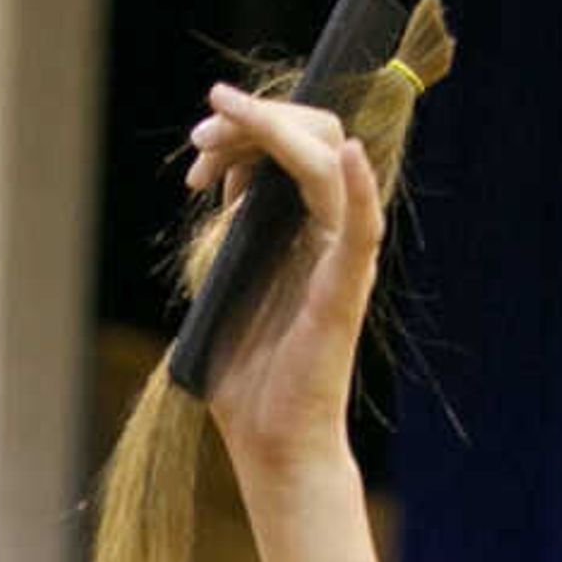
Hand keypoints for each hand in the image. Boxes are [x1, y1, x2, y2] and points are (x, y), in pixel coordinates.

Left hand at [181, 85, 383, 474]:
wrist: (269, 440)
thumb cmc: (248, 372)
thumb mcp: (225, 281)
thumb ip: (231, 231)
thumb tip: (228, 178)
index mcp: (303, 228)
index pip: (294, 147)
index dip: (247, 130)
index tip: (199, 144)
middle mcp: (328, 232)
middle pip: (314, 138)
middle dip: (254, 121)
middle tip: (201, 133)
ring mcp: (340, 257)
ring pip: (326, 163)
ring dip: (273, 132)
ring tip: (217, 130)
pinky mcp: (343, 289)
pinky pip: (361, 229)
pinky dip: (359, 188)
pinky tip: (349, 155)